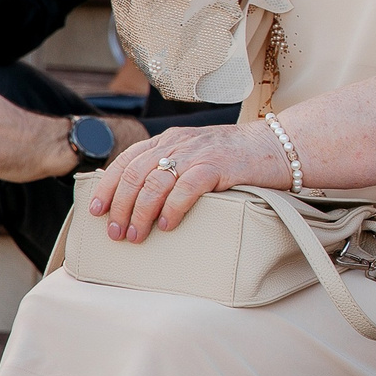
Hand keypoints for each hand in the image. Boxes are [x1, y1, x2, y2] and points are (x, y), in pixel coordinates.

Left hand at [94, 120, 289, 242]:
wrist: (279, 145)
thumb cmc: (238, 158)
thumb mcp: (197, 154)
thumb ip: (172, 167)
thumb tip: (140, 200)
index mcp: (169, 140)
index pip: (126, 160)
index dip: (107, 186)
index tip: (96, 211)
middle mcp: (178, 143)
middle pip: (135, 174)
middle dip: (120, 207)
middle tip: (116, 233)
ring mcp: (198, 153)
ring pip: (155, 182)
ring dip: (140, 213)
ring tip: (137, 235)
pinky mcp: (218, 165)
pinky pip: (186, 188)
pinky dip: (172, 208)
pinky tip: (167, 225)